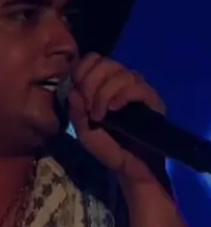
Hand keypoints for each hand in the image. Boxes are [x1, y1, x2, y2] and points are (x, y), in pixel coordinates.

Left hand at [68, 53, 166, 185]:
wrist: (131, 168)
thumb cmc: (108, 148)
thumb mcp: (84, 132)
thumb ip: (76, 112)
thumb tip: (73, 91)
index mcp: (104, 84)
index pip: (93, 59)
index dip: (82, 69)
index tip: (76, 90)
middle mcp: (122, 82)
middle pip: (105, 62)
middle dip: (90, 83)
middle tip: (88, 107)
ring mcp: (138, 89)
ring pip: (121, 73)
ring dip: (104, 93)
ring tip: (100, 116)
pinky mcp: (152, 100)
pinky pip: (137, 87)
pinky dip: (121, 96)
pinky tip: (114, 110)